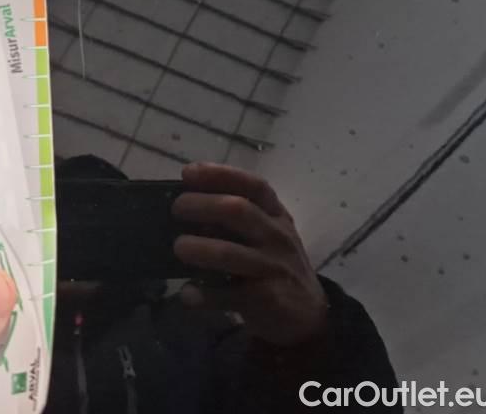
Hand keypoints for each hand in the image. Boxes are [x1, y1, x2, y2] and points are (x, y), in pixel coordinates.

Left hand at [173, 163, 327, 346]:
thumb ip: (237, 220)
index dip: (220, 175)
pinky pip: (229, 294)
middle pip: (238, 211)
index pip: (253, 186)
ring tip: (179, 247)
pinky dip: (204, 294)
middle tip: (177, 209)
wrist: (309, 313)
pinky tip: (187, 293)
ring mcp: (273, 268)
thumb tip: (190, 207)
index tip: (189, 173)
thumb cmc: (276, 264)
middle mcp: (277, 236)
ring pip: (230, 253)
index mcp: (276, 215)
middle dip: (202, 205)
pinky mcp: (267, 299)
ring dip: (199, 248)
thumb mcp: (267, 235)